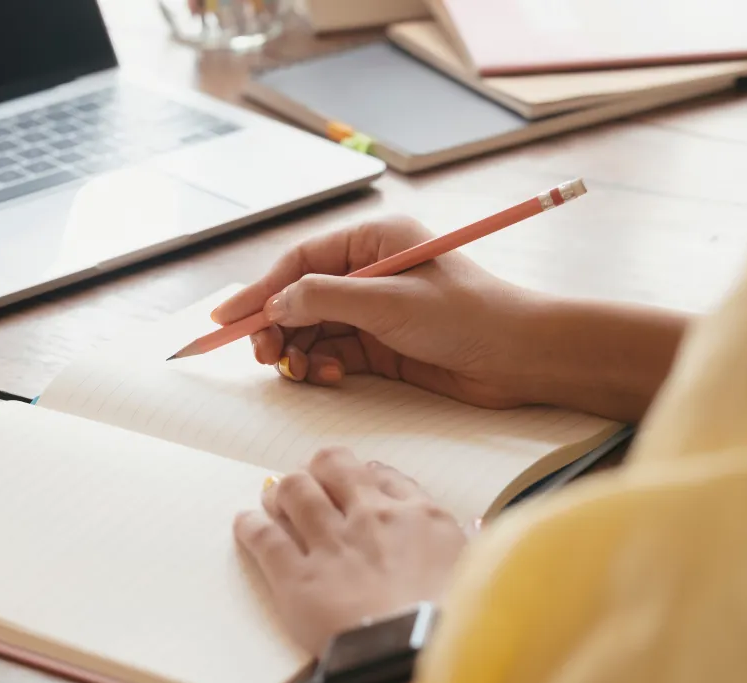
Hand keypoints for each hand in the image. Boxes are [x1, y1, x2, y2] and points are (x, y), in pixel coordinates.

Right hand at [211, 216, 551, 408]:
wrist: (519, 358)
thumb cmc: (467, 316)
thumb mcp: (389, 302)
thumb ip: (325, 298)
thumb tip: (276, 303)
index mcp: (374, 241)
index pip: (300, 261)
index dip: (260, 290)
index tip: (228, 319)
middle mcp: (371, 271)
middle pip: (301, 297)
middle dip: (278, 327)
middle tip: (266, 356)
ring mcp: (376, 309)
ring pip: (314, 329)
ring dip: (300, 351)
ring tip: (300, 371)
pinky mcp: (384, 345)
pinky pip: (335, 353)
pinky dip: (324, 366)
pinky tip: (331, 377)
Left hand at [233, 447, 466, 655]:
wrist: (414, 657)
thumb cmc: (450, 624)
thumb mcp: (472, 573)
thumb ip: (460, 545)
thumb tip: (457, 532)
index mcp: (420, 516)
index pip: (382, 475)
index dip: (363, 475)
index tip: (356, 482)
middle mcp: (371, 517)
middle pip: (332, 466)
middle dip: (319, 469)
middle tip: (312, 481)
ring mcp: (331, 543)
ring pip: (294, 491)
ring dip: (283, 491)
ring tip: (276, 500)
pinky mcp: (296, 577)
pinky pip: (264, 537)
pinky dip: (251, 527)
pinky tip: (246, 524)